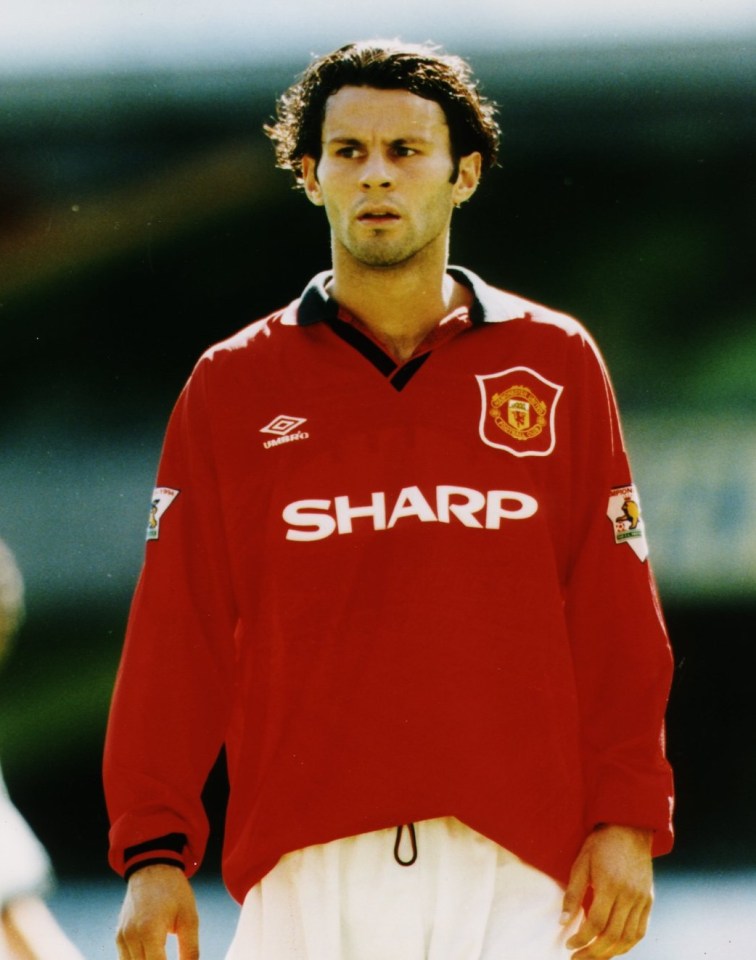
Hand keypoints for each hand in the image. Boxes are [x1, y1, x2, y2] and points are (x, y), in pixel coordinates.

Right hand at [116, 864, 198, 959]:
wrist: (153, 869)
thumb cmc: (173, 891)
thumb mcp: (189, 918)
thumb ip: (190, 949)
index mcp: (149, 931)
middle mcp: (131, 937)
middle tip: (171, 958)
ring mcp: (122, 937)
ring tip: (163, 956)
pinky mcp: (119, 937)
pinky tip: (154, 957)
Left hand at [560, 824, 653, 958]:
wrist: (629, 828)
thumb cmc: (601, 844)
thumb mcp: (581, 863)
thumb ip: (573, 894)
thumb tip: (562, 921)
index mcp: (610, 885)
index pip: (596, 923)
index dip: (582, 938)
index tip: (568, 945)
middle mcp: (629, 895)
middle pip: (612, 935)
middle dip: (593, 952)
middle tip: (577, 958)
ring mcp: (642, 899)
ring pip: (628, 938)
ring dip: (610, 953)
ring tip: (592, 957)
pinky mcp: (648, 900)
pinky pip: (640, 931)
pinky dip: (627, 945)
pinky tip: (613, 949)